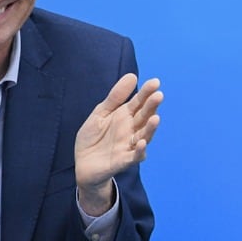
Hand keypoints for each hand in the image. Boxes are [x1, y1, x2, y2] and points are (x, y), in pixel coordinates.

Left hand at [74, 74, 162, 215]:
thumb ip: (115, 97)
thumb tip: (132, 75)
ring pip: (144, 136)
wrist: (82, 164)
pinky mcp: (123, 161)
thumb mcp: (101, 113)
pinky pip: (134, 156)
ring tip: (156, 118)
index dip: (146, 92)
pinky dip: (139, 151)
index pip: (139, 102)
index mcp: (125, 116)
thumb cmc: (93, 138)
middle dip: (151, 107)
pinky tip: (141, 143)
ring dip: (150, 128)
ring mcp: (128, 145)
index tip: (155, 82)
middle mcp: (131, 129)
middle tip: (158, 95)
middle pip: (144, 117)